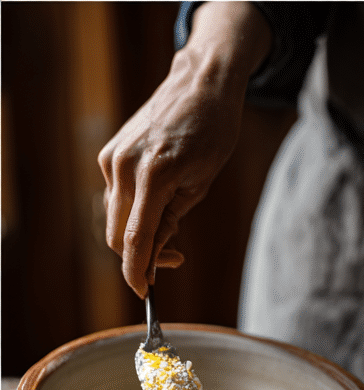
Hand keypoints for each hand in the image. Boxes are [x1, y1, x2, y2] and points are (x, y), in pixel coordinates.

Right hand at [98, 2, 270, 295]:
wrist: (201, 83)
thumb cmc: (212, 132)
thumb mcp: (200, 185)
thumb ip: (171, 222)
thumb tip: (154, 256)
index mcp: (153, 176)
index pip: (136, 239)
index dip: (136, 272)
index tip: (143, 292)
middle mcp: (125, 167)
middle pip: (118, 235)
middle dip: (140, 256)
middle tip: (173, 257)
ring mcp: (113, 158)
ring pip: (116, 218)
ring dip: (139, 235)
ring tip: (172, 229)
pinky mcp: (110, 154)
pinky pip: (117, 198)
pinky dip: (134, 212)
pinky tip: (159, 204)